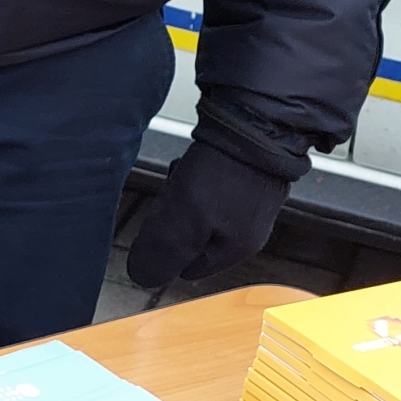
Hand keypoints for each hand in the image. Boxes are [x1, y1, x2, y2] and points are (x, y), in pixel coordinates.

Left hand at [124, 142, 293, 287]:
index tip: (160, 223)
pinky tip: (194, 163)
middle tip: (174, 197)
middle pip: (191, 237)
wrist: (256, 123)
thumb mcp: (182, 222)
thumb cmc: (224, 173)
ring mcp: (250, 202)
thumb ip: (163, 253)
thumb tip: (144, 278)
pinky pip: (209, 185)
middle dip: (174, 218)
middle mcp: (249, 230)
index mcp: (236, 250)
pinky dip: (195, 176)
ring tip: (183, 176)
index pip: (187, 268)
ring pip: (198, 210)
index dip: (166, 248)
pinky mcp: (246, 177)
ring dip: (182, 195)